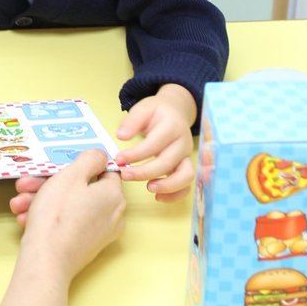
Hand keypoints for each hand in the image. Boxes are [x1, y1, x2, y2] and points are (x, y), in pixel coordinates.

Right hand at [9, 150, 124, 282]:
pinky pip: (68, 224)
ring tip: (19, 202)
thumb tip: (100, 156)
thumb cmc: (57, 216)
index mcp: (114, 195)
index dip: (77, 166)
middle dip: (49, 184)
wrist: (45, 262)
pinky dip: (48, 218)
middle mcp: (113, 215)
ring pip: (70, 207)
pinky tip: (25, 217)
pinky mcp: (85, 247)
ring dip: (42, 200)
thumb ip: (89, 160)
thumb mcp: (71, 176)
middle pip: (81, 189)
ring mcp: (100, 234)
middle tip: (27, 184)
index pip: (102, 171)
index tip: (57, 168)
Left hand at [114, 84, 194, 200]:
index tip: (119, 159)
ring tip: (148, 188)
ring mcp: (187, 156)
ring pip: (185, 176)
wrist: (175, 112)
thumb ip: (132, 121)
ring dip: (167, 186)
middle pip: (168, 162)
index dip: (136, 154)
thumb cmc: (156, 112)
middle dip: (145, 172)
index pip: (155, 143)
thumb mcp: (143, 108)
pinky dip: (175, 195)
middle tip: (125, 175)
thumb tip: (121, 136)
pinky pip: (187, 186)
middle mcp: (183, 142)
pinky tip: (158, 197)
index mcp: (173, 126)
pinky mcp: (187, 167)